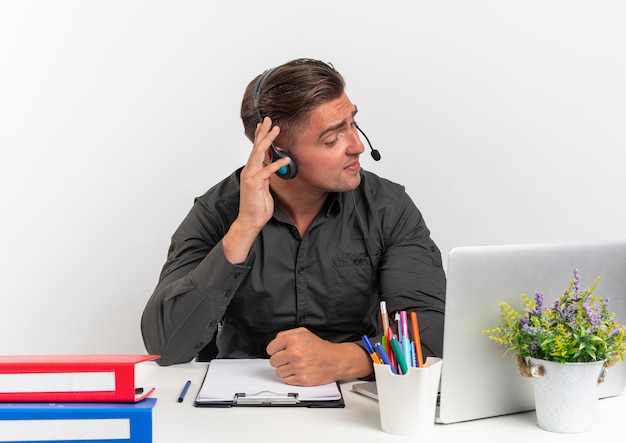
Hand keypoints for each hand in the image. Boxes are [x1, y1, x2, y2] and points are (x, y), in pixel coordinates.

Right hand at [222, 117, 290, 263]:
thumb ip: (266, 176)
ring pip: (259, 154)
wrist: (249, 220)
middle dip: (263, 132)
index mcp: (251, 171)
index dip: (260, 136)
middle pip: (256, 147)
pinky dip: (277, 164)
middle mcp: (249, 171)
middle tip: (269, 120)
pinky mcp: (255, 184)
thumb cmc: (257, 206)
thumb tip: (271, 166)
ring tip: (276, 130)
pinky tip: (286, 159)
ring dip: (268, 141)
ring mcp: (251, 176)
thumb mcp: (264, 187)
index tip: (264, 125)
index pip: (256, 150)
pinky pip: (267, 171)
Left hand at [266, 327, 372, 385]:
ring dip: (285, 370)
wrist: (336, 360)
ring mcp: (298, 367)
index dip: (275, 350)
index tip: (280, 352)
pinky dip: (291, 377)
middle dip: (280, 360)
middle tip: (290, 359)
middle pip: (273, 361)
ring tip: (296, 365)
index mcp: (293, 340)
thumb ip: (286, 335)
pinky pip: (286, 380)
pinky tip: (299, 371)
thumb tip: (275, 342)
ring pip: (278, 372)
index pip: (270, 349)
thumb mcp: (303, 333)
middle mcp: (294, 353)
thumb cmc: (320, 348)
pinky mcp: (301, 379)